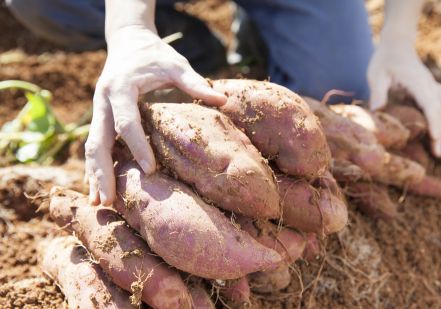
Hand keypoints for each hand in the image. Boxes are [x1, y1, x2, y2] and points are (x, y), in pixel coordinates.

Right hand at [85, 26, 226, 204]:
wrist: (128, 40)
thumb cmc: (155, 54)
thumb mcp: (176, 64)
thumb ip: (195, 83)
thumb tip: (224, 100)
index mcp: (120, 88)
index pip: (127, 121)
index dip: (138, 145)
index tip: (150, 170)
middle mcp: (103, 101)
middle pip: (98, 141)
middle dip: (102, 172)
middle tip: (108, 201)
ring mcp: (98, 110)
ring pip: (91, 147)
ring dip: (93, 175)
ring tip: (98, 204)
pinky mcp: (99, 117)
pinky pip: (95, 145)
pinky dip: (95, 167)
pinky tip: (98, 188)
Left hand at [367, 40, 440, 156]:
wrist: (396, 46)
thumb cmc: (384, 61)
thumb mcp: (376, 75)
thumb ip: (378, 92)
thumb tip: (377, 110)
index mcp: (418, 83)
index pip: (431, 105)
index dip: (435, 123)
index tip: (436, 140)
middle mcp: (431, 85)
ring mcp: (435, 85)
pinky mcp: (434, 87)